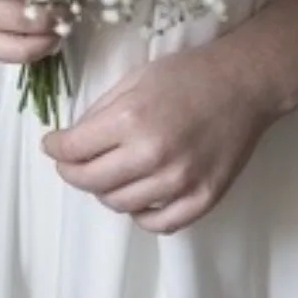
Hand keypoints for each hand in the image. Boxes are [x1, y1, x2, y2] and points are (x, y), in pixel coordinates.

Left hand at [41, 43, 269, 234]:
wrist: (244, 84)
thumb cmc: (189, 74)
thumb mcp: (137, 78)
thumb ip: (102, 111)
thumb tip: (74, 139)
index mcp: (132, 119)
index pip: (74, 150)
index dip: (56, 149)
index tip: (53, 146)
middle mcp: (152, 154)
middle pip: (91, 182)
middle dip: (73, 172)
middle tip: (73, 164)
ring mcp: (179, 181)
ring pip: (120, 205)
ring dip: (106, 191)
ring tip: (111, 174)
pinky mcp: (203, 199)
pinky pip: (159, 223)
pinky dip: (141, 214)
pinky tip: (140, 196)